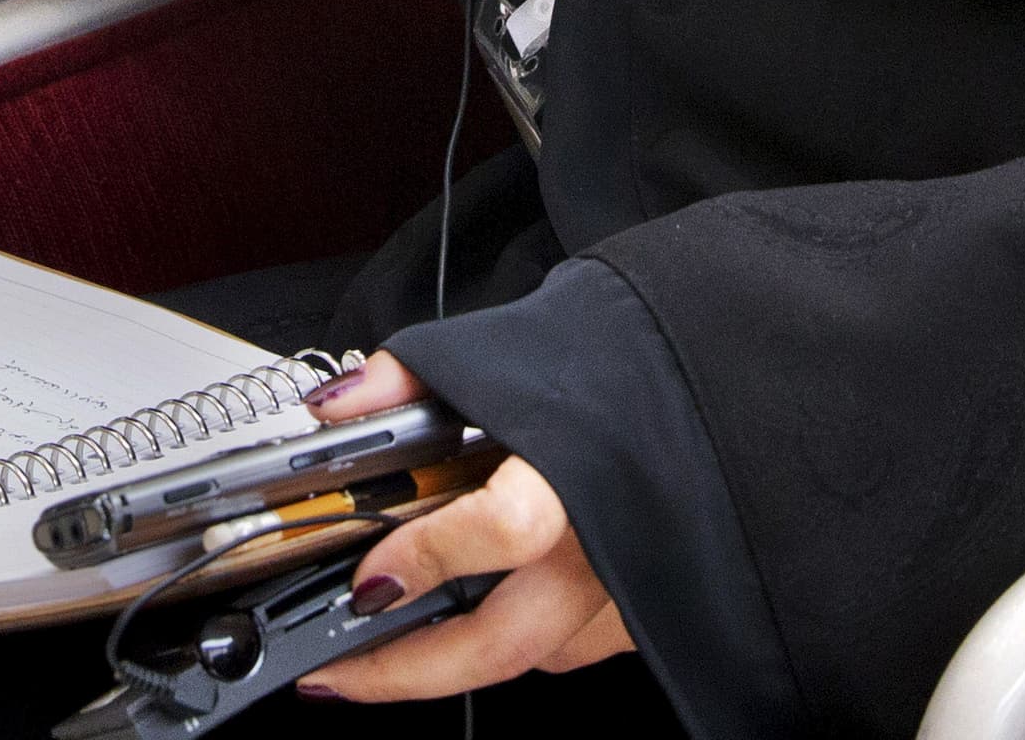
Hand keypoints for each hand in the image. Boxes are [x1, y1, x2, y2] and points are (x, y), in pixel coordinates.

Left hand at [295, 354, 633, 700]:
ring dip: (460, 660)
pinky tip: (485, 612)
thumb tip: (335, 406)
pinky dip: (520, 638)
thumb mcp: (503, 351)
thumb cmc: (612, 361)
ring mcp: (637, 587)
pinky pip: (571, 648)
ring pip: (533, 656)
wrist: (689, 377)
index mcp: (580, 463)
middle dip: (405, 671)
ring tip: (392, 650)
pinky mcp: (651, 613)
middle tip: (337, 672)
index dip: (425, 556)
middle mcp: (615, 539)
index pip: (504, 528)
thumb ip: (410, 378)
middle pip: (503, 642)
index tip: (365, 577)